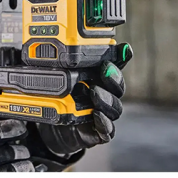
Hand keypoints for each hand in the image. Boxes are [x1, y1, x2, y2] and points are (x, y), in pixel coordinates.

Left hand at [33, 43, 131, 159]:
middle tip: (104, 70)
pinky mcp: (99, 132)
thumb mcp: (58, 79)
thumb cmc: (61, 99)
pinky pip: (108, 129)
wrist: (54, 128)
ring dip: (107, 99)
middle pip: (117, 87)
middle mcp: (104, 95)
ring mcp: (103, 114)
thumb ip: (62, 64)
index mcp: (98, 79)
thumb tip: (65, 45)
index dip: (121, 58)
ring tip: (94, 92)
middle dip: (114, 77)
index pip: (114, 67)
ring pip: (114, 107)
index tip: (123, 50)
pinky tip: (97, 115)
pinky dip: (105, 123)